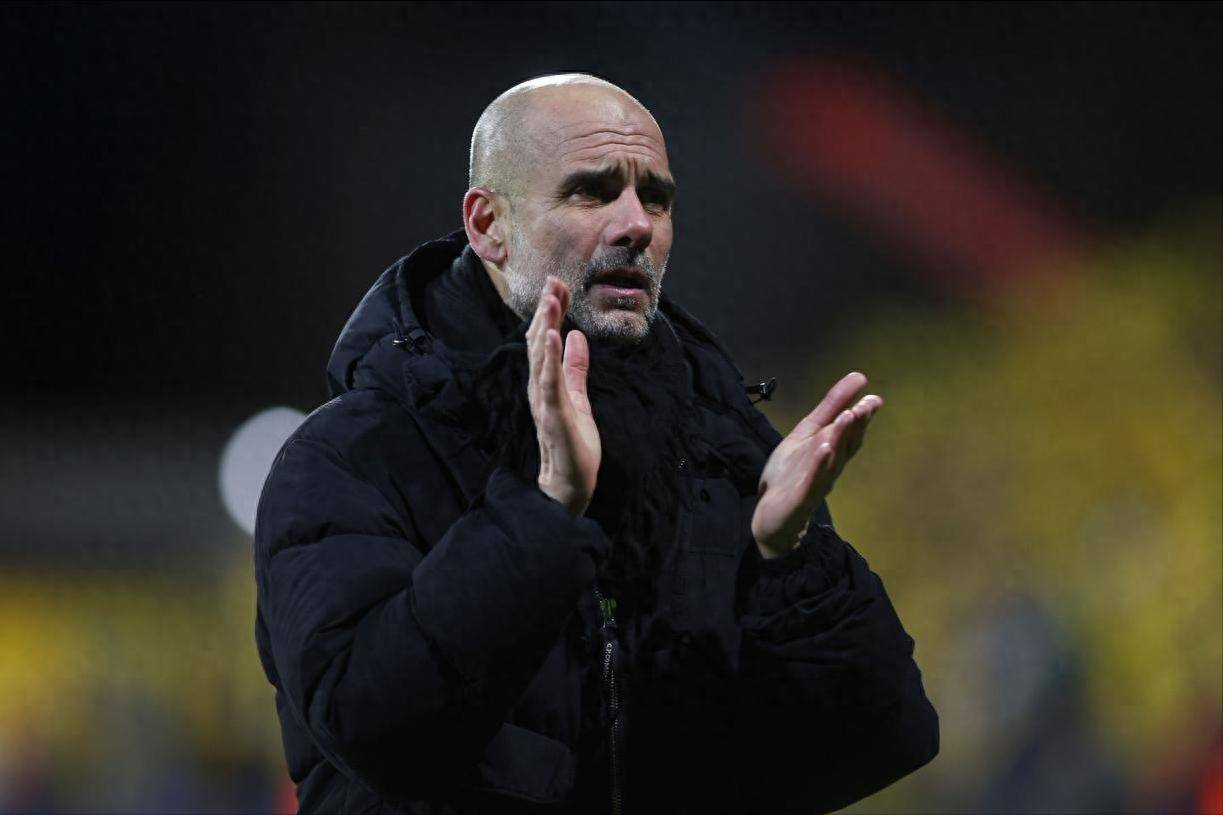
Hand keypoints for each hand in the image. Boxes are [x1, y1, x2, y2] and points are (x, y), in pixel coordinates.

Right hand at [527, 276, 601, 515]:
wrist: (570, 484)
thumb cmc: (573, 445)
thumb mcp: (579, 398)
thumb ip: (576, 369)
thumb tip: (576, 337)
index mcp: (545, 383)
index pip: (544, 340)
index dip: (549, 312)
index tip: (557, 285)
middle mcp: (539, 388)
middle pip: (538, 342)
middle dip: (545, 310)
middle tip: (552, 281)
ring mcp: (544, 401)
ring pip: (540, 357)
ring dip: (544, 326)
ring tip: (550, 301)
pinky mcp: (553, 414)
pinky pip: (549, 382)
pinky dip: (549, 358)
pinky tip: (553, 336)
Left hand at [751, 372, 881, 557]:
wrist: (772, 516)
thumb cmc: (792, 472)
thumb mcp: (808, 433)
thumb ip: (830, 408)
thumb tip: (859, 378)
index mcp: (832, 451)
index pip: (850, 433)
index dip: (862, 417)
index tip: (874, 399)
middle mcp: (829, 468)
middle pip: (845, 445)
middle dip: (855, 425)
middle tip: (865, 406)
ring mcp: (816, 483)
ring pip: (831, 460)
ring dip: (840, 439)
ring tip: (847, 417)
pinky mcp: (800, 499)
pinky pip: (812, 482)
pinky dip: (818, 466)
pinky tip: (824, 450)